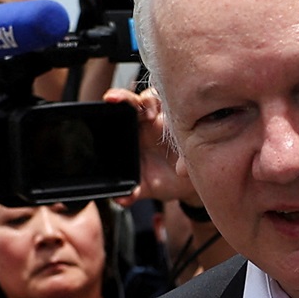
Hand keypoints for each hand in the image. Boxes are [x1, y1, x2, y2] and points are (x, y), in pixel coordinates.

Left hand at [103, 87, 197, 204]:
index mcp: (133, 133)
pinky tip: (177, 122)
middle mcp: (148, 122)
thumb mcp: (148, 187)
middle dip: (125, 97)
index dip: (113, 106)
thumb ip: (133, 191)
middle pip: (134, 101)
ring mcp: (167, 118)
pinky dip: (177, 109)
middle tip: (117, 101)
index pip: (119, 114)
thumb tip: (121, 199)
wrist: (190, 185)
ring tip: (151, 115)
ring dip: (151, 102)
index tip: (108, 102)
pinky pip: (181, 107)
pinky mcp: (185, 121)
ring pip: (156, 98)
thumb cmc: (165, 180)